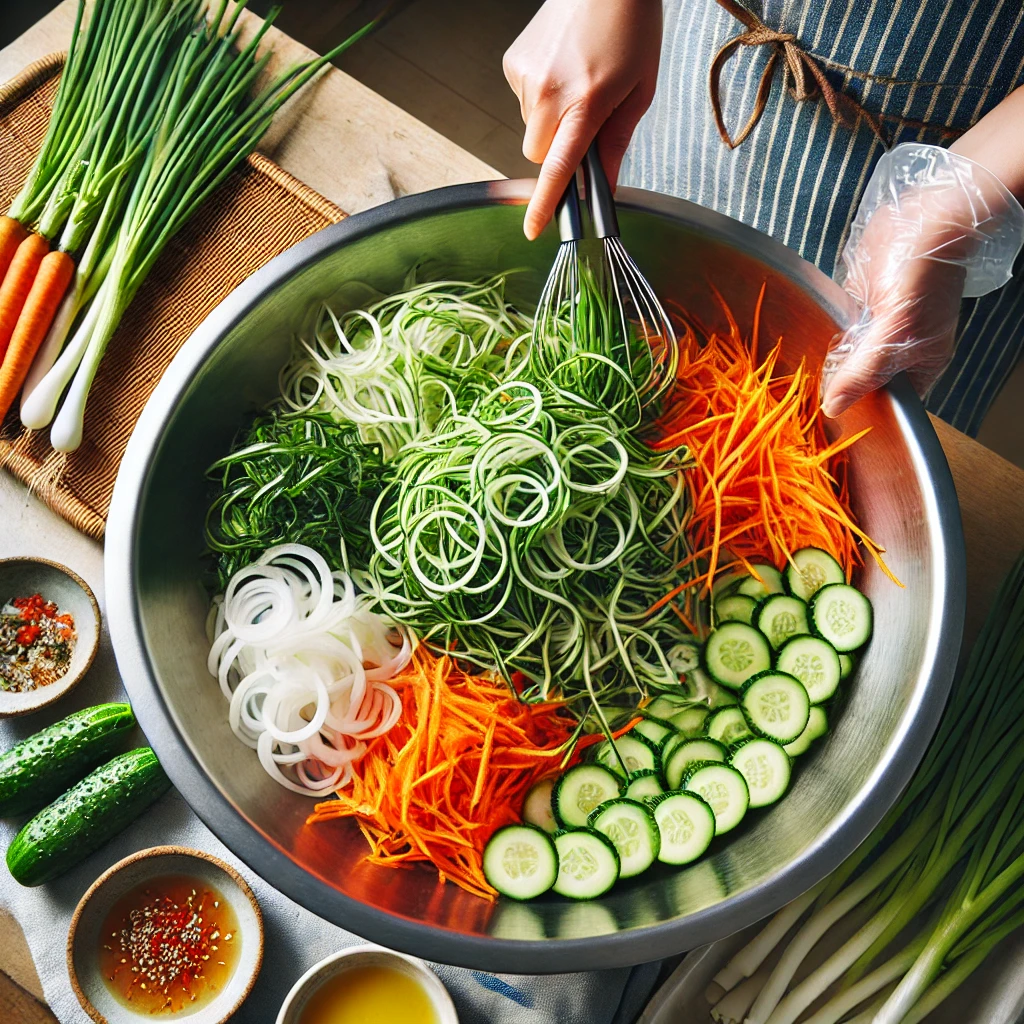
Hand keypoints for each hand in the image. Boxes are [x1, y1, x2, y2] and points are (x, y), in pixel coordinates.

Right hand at [503, 0, 662, 239]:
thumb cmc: (631, 28)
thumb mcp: (639, 90)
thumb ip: (617, 142)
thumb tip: (605, 187)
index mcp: (586, 103)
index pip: (558, 168)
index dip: (545, 203)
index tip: (532, 230)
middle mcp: (549, 92)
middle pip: (538, 155)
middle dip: (557, 151)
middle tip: (584, 120)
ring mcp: (526, 77)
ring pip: (531, 129)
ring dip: (551, 120)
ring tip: (576, 81)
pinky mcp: (513, 64)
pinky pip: (523, 101)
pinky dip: (540, 96)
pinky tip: (560, 68)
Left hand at [821, 143, 1023, 417]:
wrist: (923, 219)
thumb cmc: (922, 276)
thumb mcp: (895, 330)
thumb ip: (864, 370)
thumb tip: (834, 407)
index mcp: (919, 364)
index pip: (888, 402)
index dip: (862, 411)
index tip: (829, 420)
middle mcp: (897, 350)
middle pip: (862, 381)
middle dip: (837, 387)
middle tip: (803, 403)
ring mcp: (875, 328)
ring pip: (844, 357)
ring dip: (823, 363)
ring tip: (795, 380)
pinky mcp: (855, 305)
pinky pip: (833, 330)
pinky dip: (819, 336)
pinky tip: (798, 347)